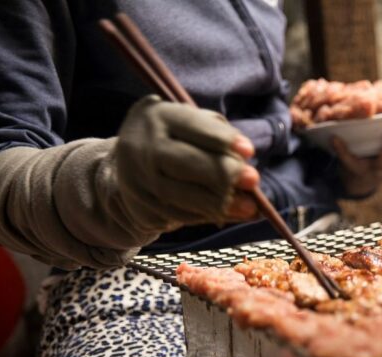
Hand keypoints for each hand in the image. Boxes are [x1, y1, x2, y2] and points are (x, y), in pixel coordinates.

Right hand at [115, 95, 260, 230]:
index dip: (222, 139)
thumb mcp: (193, 127)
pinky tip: (226, 214)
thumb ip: (219, 137)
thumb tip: (246, 159)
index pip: (192, 125)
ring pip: (181, 194)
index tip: (249, 151)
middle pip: (185, 162)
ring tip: (249, 207)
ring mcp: (137, 178)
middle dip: (223, 173)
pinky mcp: (140, 205)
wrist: (129, 165)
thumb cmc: (176, 141)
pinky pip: (176, 214)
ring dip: (219, 203)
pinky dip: (205, 216)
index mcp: (159, 116)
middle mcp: (142, 145)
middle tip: (253, 180)